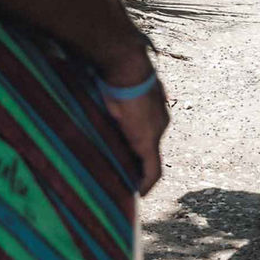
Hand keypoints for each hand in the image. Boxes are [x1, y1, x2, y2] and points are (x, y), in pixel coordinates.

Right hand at [99, 49, 169, 195]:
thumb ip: (115, 99)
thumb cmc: (117, 71)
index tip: (129, 163)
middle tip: (125, 180)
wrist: (126, 65)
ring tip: (129, 189)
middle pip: (149, 150)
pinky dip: (147, 182)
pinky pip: (152, 169)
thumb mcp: (117, 87)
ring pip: (151, 160)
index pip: (147, 136)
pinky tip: (140, 194)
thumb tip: (99, 97)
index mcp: (153, 110)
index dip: (139, 151)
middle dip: (138, 166)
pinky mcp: (148, 141)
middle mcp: (160, 122)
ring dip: (140, 175)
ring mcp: (157, 132)